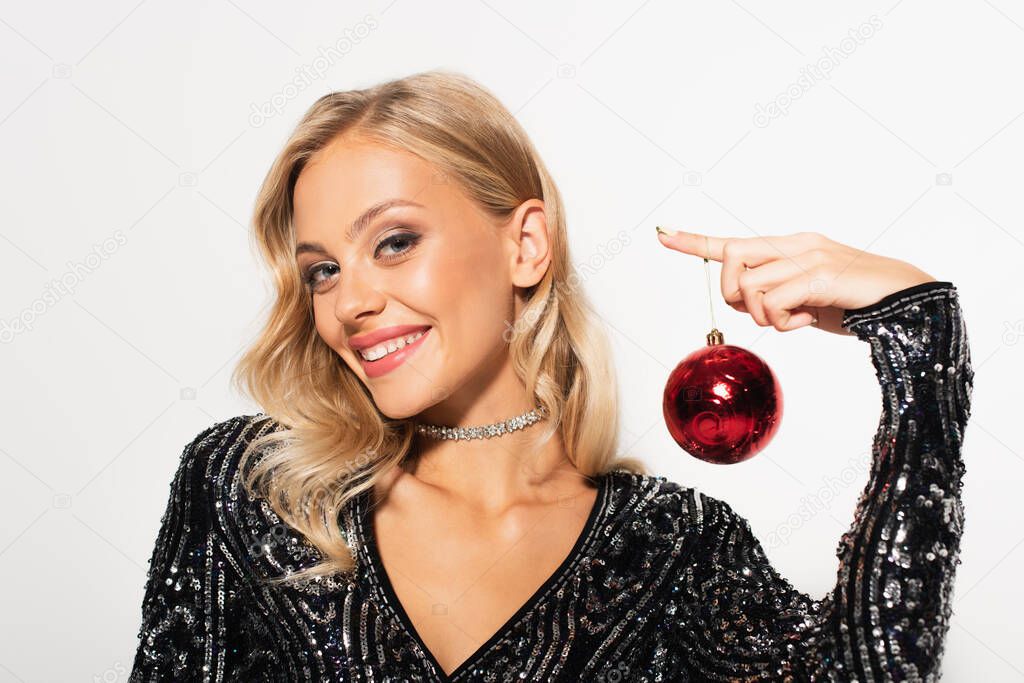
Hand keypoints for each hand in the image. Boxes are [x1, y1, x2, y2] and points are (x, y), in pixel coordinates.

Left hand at [655, 228, 936, 335]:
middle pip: (731, 263)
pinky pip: (773, 304)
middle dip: (735, 297)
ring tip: (795, 319)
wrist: (907, 298)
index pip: (732, 242)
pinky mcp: (819, 276)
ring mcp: (807, 257)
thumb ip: (775, 294)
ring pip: (749, 289)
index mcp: (789, 246)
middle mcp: (794, 245)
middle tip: (768, 313)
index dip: (695, 241)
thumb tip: (744, 304)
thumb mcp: (807, 297)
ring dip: (765, 317)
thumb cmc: (854, 300)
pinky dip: (784, 322)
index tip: (663, 234)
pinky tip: (808, 320)